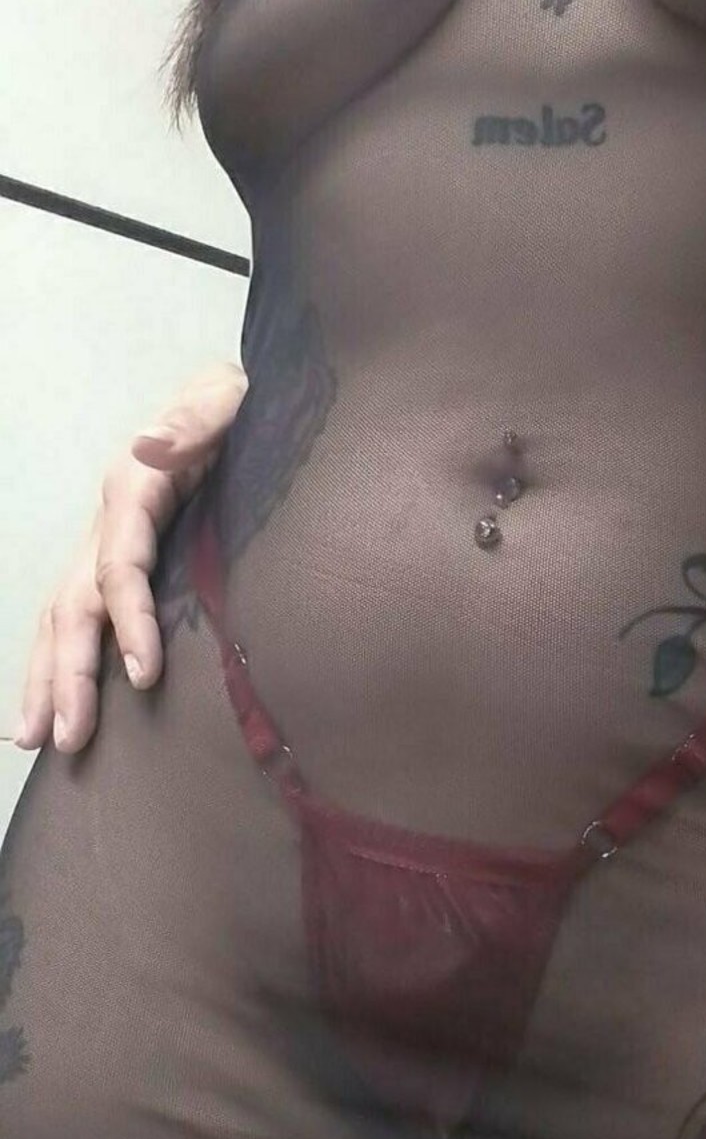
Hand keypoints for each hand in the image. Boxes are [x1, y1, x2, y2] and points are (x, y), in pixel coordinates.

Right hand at [15, 362, 246, 754]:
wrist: (235, 400)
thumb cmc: (238, 406)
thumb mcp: (223, 400)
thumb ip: (195, 421)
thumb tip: (152, 448)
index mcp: (133, 488)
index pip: (120, 565)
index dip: (128, 620)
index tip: (145, 676)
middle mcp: (109, 520)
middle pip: (74, 602)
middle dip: (67, 672)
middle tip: (67, 737)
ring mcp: (106, 540)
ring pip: (62, 615)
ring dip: (47, 678)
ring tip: (35, 739)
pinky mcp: (117, 556)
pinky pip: (79, 613)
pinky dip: (60, 660)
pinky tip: (53, 706)